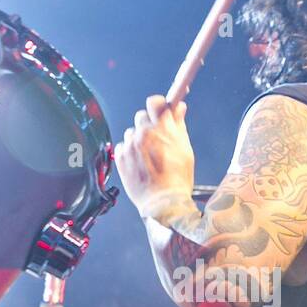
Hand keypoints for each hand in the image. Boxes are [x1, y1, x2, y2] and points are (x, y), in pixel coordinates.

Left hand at [115, 95, 195, 219]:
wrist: (163, 204)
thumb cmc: (178, 179)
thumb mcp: (186, 149)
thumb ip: (179, 125)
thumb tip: (179, 108)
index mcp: (162, 129)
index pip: (154, 102)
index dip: (158, 106)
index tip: (160, 111)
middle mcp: (144, 134)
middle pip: (141, 116)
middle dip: (149, 125)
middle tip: (156, 140)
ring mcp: (130, 146)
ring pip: (131, 132)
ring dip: (138, 140)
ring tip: (148, 157)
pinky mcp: (120, 158)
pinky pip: (122, 146)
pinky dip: (129, 152)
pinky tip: (139, 164)